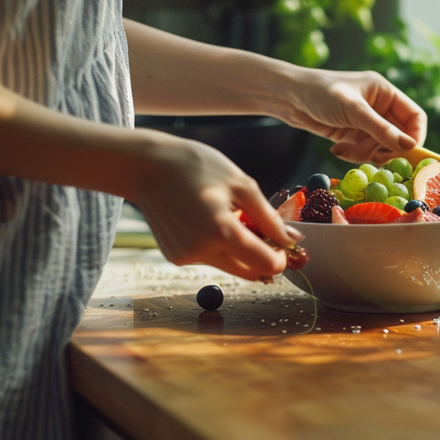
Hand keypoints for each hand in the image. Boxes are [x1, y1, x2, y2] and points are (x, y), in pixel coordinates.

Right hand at [129, 131, 302, 280]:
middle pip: (250, 272)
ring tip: (226, 217)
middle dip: (262, 257)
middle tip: (261, 231)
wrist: (147, 167)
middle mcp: (202, 251)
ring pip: (230, 266)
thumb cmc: (196, 167)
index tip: (282, 244)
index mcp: (222, 231)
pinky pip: (209, 259)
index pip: (266, 265)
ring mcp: (186, 257)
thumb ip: (269, 218)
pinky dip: (216, 247)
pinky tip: (204, 221)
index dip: (281, 258)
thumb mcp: (242, 184)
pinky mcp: (175, 257)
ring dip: (238, 251)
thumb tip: (293, 240)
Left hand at [280, 68, 426, 163]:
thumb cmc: (321, 93)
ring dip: (366, 154)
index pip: (415, 117)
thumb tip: (410, 146)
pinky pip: (364, 152)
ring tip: (347, 149)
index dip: (415, 135)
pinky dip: (354, 155)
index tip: (407, 152)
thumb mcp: (353, 110)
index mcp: (385, 93)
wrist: (288, 98)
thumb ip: (382, 130)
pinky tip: (338, 150)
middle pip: (399, 137)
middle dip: (384, 148)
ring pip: (381, 148)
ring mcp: (366, 123)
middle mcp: (379, 107)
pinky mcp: (352, 135)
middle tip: (370, 153)